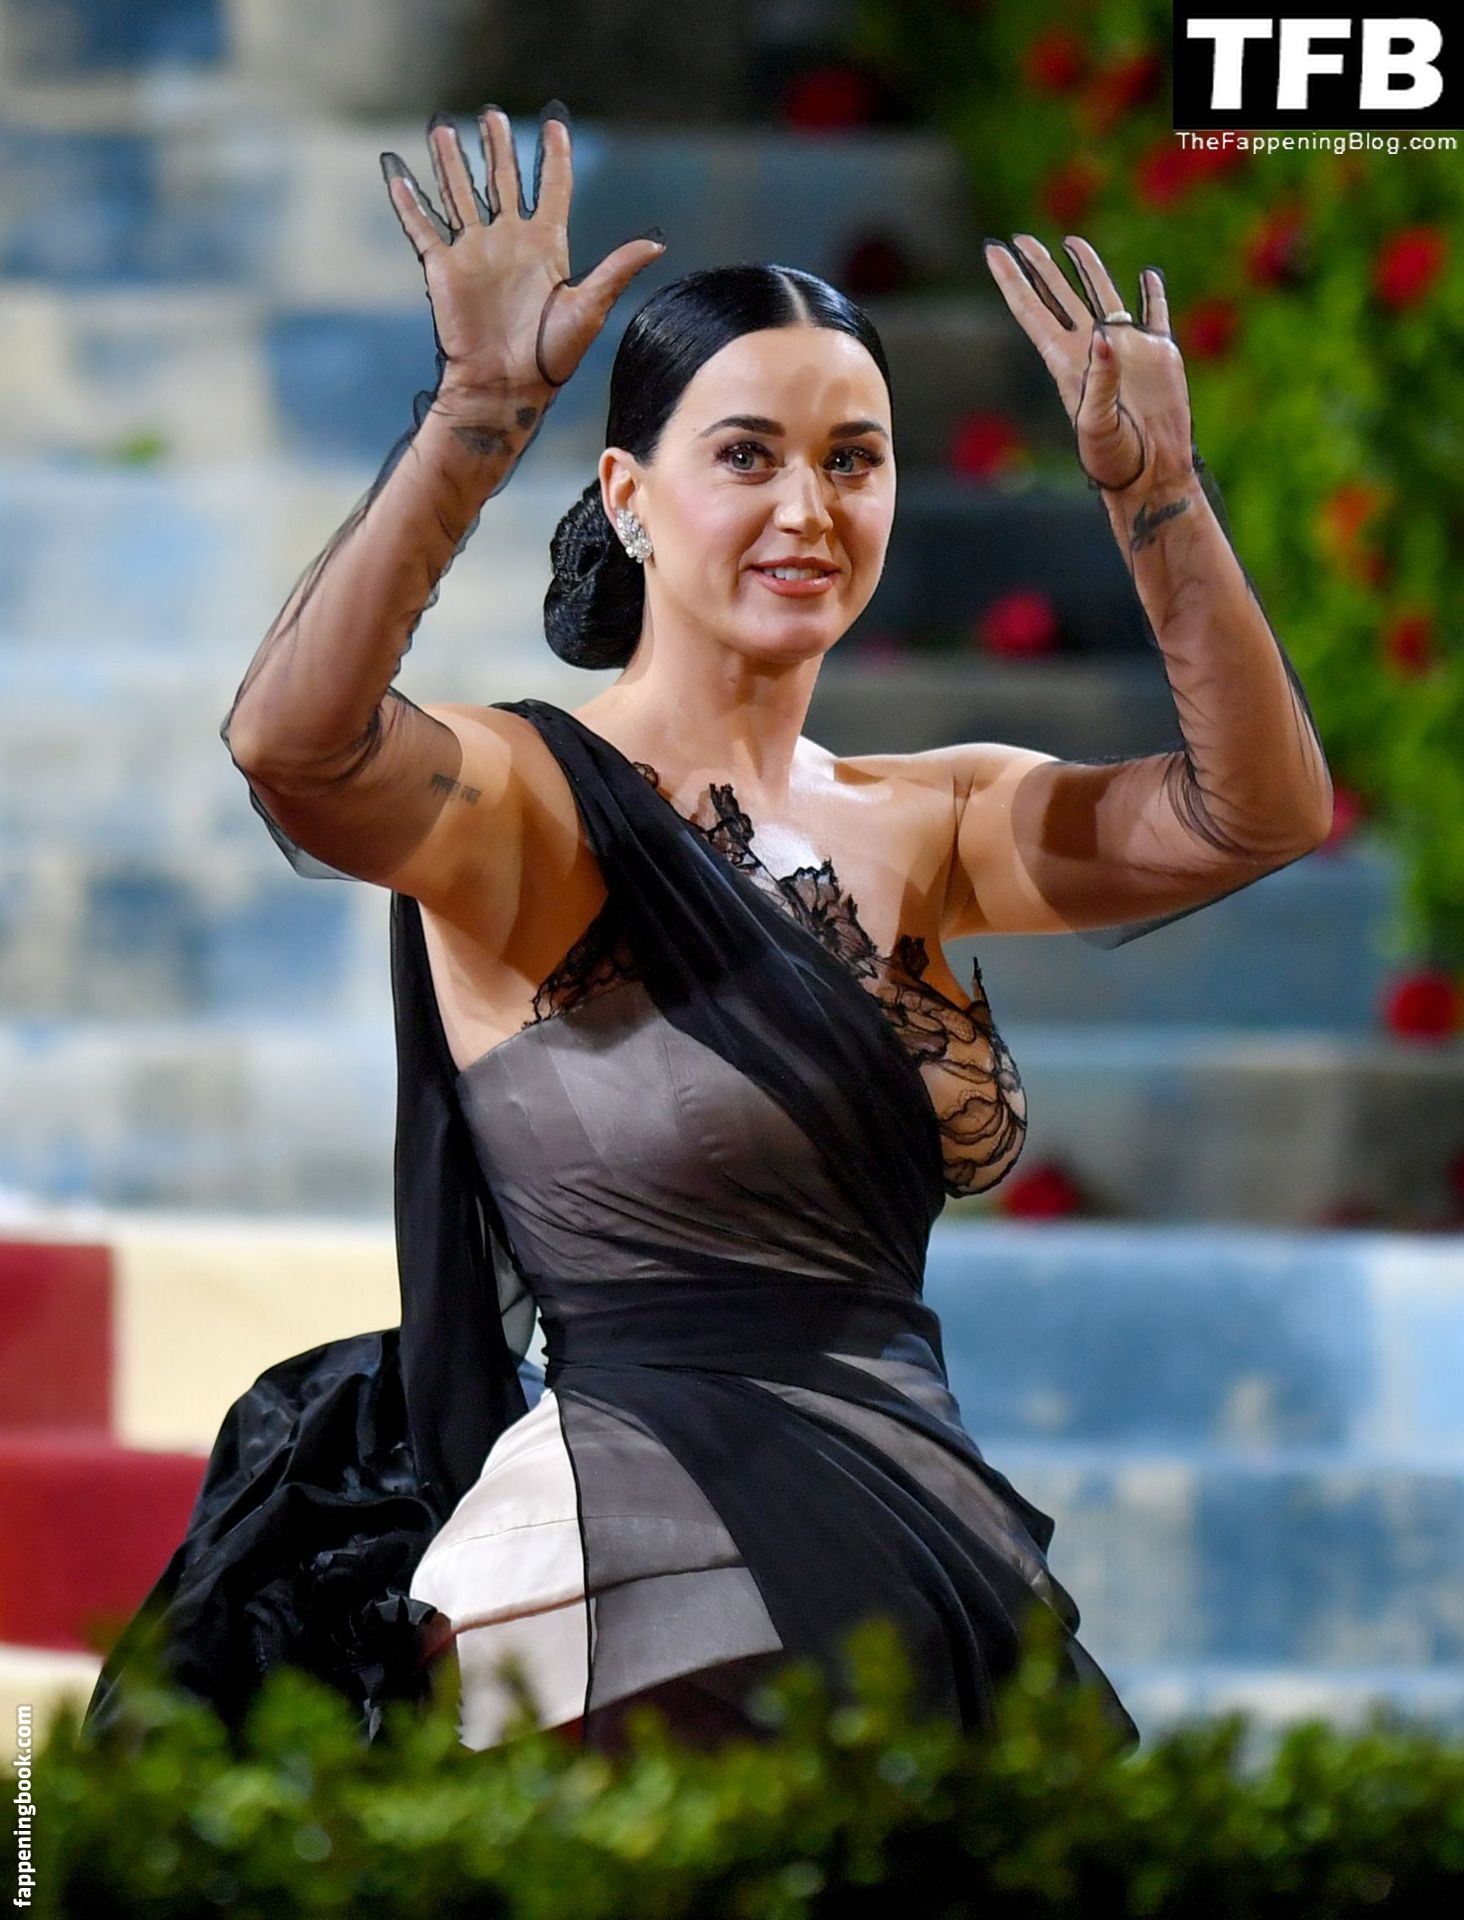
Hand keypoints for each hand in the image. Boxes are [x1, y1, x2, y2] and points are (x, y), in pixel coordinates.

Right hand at [381, 100, 666, 402]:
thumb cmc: (551, 355)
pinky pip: (423, 228)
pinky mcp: (444, 268)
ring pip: (460, 194)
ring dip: (451, 163)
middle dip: (498, 147)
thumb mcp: (590, 307)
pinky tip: (397, 175)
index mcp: (546, 246)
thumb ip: (617, 269)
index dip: (554, 156)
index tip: (554, 124)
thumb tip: (657, 243)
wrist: (506, 386)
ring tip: (443, 128)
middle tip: (492, 114)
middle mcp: (509, 242)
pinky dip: (409, 203)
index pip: (552, 188)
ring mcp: (475, 252)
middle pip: (503, 180)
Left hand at [983, 234, 1194, 493]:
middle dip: (1038, 267)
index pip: (1031, 310)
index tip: (993, 249)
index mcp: (1066, 363)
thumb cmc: (1115, 458)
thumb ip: (1100, 377)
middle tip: (1020, 238)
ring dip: (1086, 268)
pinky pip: (1155, 314)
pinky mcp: (1159, 354)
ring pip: (1100, 295)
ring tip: (1071, 242)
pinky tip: (1148, 276)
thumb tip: (1105, 335)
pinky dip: (1153, 293)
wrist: (1153, 474)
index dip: (1011, 279)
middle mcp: (1090, 349)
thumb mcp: (1098, 422)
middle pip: (1057, 295)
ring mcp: (1125, 348)